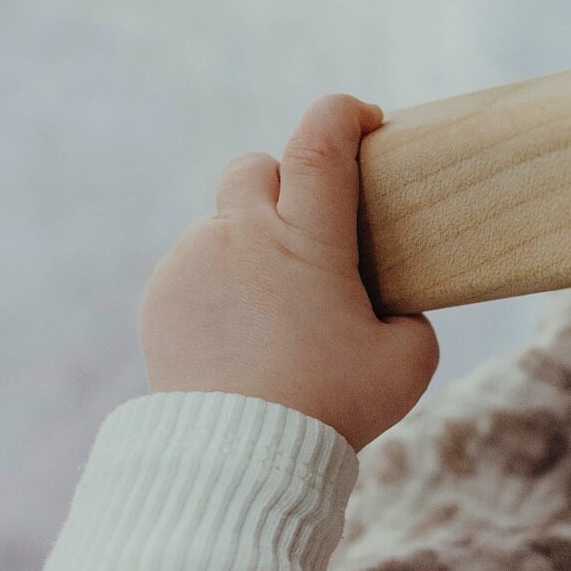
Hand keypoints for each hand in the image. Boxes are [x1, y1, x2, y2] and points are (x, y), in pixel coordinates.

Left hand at [138, 93, 437, 448]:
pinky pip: (193, 269)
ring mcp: (194, 261)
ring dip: (249, 246)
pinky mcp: (162, 295)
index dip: (344, 114)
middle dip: (284, 182)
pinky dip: (217, 287)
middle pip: (256, 166)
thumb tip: (391, 307)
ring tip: (272, 309)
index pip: (321, 139)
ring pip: (222, 225)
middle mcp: (243, 233)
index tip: (364, 121)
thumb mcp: (407, 361)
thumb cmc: (333, 406)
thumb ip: (407, 315)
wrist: (241, 456)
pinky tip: (238, 334)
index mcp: (307, 236)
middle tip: (308, 229)